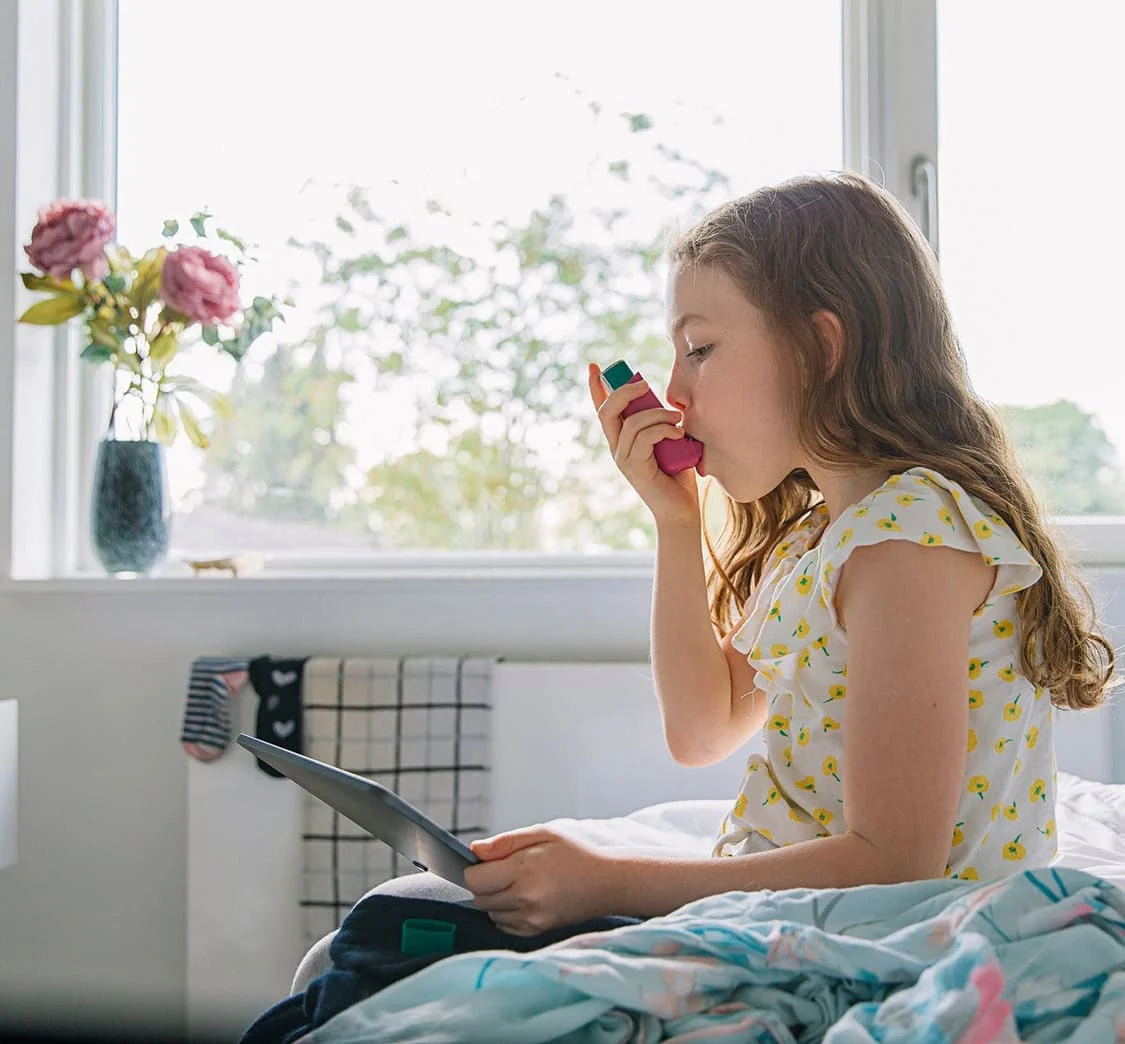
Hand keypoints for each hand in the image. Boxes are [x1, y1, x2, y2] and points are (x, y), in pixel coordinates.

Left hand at [465, 825, 618, 935]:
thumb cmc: (574, 853)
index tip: (484, 863)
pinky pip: (503, 925)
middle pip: (480, 898)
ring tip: (518, 883)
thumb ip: (505, 842)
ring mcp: (531, 919)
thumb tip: (474, 850)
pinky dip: (506, 913)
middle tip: (504, 871)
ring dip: (495, 899)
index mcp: (525, 870)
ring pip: (490, 913)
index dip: (473, 870)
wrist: (606, 883)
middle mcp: (525, 898)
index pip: (475, 880)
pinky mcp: (535, 931)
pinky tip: (523, 898)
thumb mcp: (542, 833)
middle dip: (484, 884)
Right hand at [588, 363, 699, 526]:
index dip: (596, 388)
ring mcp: (624, 459)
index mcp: (622, 439)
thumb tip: (672, 402)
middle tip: (645, 384)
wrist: (681, 510)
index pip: (603, 410)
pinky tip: (678, 433)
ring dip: (657, 414)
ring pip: (631, 423)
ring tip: (678, 419)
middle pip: (607, 411)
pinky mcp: (635, 467)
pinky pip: (644, 438)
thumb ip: (662, 424)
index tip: (594, 366)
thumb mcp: (670, 441)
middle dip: (623, 391)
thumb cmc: (678, 476)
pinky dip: (663, 430)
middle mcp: (617, 448)